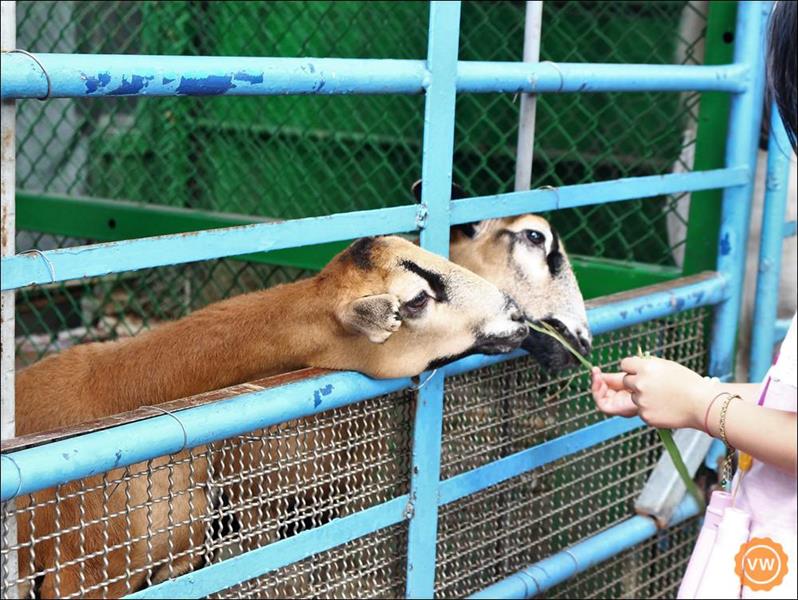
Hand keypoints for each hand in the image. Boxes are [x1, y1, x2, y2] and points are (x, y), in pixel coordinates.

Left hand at [590, 356, 716, 429]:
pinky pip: (641, 410)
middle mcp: (640, 383)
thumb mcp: (667, 366)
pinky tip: (665, 407)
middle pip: (626, 381)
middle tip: (653, 386)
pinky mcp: (645, 415)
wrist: (702, 404)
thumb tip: (632, 364)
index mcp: (646, 367)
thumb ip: (648, 365)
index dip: (631, 368)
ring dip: (643, 397)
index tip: (636, 370)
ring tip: (664, 397)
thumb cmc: (688, 383)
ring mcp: (641, 401)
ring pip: (634, 397)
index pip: (625, 364)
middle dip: (635, 382)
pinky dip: (649, 409)